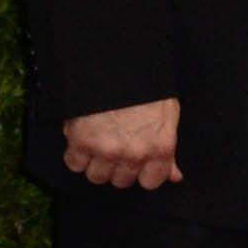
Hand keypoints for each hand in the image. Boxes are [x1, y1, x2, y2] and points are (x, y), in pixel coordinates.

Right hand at [59, 96, 180, 188]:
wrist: (117, 65)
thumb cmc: (144, 87)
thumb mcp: (167, 117)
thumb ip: (168, 151)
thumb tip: (173, 176)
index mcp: (160, 147)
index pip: (151, 182)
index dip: (142, 172)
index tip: (137, 163)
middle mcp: (134, 153)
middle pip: (121, 181)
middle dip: (118, 167)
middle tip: (116, 148)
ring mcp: (106, 150)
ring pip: (97, 176)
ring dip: (96, 163)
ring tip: (98, 144)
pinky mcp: (81, 142)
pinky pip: (74, 163)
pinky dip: (76, 155)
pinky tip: (83, 140)